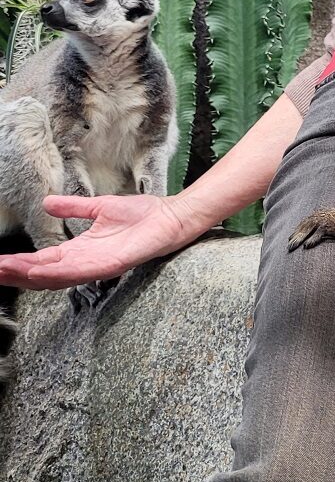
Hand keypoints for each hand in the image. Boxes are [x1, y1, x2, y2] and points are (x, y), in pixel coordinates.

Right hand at [0, 194, 203, 289]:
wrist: (171, 216)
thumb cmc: (142, 214)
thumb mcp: (100, 208)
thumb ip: (74, 208)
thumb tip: (47, 203)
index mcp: (80, 249)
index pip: (42, 260)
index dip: (19, 263)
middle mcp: (86, 261)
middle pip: (44, 274)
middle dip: (17, 274)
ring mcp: (99, 265)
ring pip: (59, 277)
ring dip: (32, 275)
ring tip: (8, 271)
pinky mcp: (115, 263)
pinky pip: (84, 271)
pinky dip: (61, 272)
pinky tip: (42, 270)